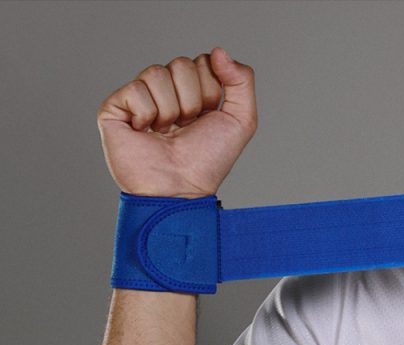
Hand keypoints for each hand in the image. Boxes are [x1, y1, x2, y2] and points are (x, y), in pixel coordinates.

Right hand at [96, 47, 256, 198]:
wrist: (182, 188)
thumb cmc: (208, 162)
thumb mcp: (242, 121)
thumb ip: (242, 80)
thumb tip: (218, 51)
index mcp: (192, 92)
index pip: (202, 62)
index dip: (210, 91)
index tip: (206, 119)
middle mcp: (165, 92)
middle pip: (181, 64)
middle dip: (191, 100)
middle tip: (186, 128)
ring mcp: (139, 99)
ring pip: (157, 73)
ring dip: (170, 110)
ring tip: (166, 133)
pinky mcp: (115, 108)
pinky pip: (135, 89)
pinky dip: (146, 115)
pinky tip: (145, 132)